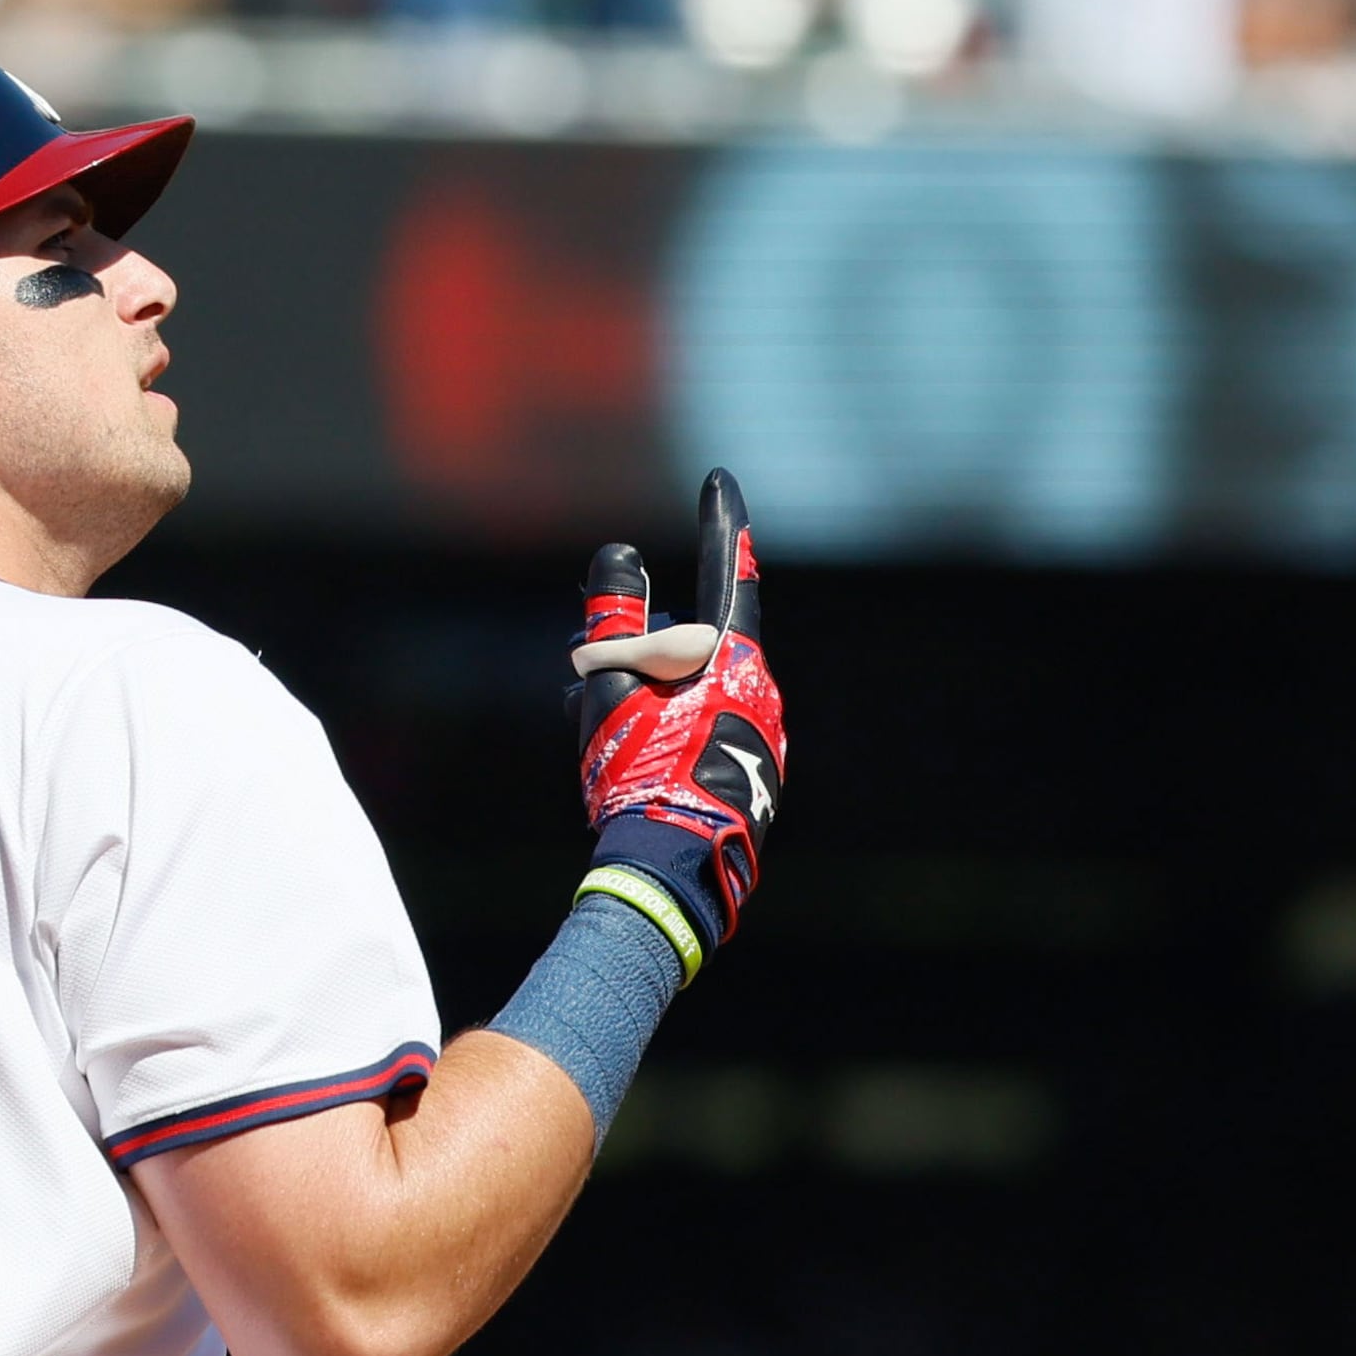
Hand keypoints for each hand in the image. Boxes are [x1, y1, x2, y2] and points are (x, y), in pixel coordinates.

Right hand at [566, 468, 785, 973]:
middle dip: (639, 655)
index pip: (727, 575)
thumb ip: (612, 620)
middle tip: (593, 688)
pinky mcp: (753, 779)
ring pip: (690, 691)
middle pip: (689, 645)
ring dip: (644, 700)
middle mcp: (762, 693)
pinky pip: (701, 731)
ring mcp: (762, 739)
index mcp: (735, 662)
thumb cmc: (638, 773)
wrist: (671, 872)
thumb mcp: (608, 688)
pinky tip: (632, 771)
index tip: (721, 483)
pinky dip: (662, 735)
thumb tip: (620, 558)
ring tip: (604, 742)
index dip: (721, 524)